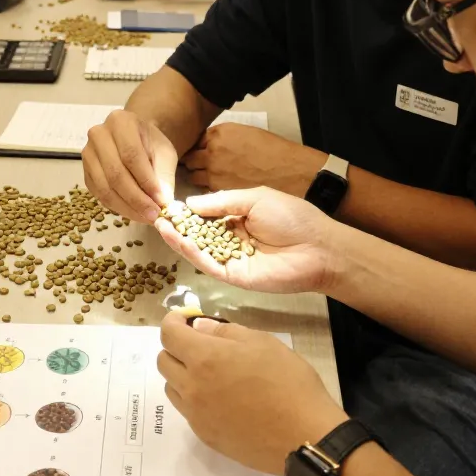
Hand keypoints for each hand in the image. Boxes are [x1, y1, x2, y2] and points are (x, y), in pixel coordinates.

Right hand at [83, 109, 178, 222]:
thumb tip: (163, 202)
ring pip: (105, 188)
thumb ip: (164, 176)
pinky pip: (100, 195)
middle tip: (154, 215)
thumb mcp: (165, 154)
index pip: (131, 155)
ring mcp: (88, 154)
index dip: (146, 181)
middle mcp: (99, 135)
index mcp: (120, 122)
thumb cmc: (151, 144)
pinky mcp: (85, 173)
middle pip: (116, 174)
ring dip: (127, 208)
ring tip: (146, 217)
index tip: (161, 201)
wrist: (135, 140)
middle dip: (137, 199)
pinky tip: (134, 213)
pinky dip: (118, 208)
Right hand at [154, 188, 339, 293]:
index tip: (168, 204)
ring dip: (179, 240)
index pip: (206, 216)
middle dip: (178, 226)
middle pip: (199, 234)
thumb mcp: (255, 198)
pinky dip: (192, 254)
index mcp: (239, 218)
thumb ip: (222, 201)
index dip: (188, 211)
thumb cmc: (293, 218)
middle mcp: (232, 239)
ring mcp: (231, 259)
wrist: (319, 248)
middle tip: (156, 216)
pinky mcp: (234, 276)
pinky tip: (179, 241)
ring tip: (160, 226)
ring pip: (199, 250)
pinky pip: (209, 265)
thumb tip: (190, 203)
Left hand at [158, 313, 346, 475]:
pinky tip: (221, 397)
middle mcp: (192, 387)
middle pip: (163, 361)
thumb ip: (225, 332)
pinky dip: (194, 397)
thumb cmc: (289, 382)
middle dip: (176, 346)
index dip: (174, 320)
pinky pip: (187, 410)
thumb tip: (199, 327)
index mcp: (204, 358)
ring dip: (182, 374)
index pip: (168, 334)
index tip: (186, 318)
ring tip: (211, 372)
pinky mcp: (204, 435)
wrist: (303, 435)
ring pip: (171, 387)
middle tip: (201, 344)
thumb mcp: (263, 343)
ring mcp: (195, 415)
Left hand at [183, 124, 325, 194]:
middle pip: (189, 158)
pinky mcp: (219, 191)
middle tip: (201, 166)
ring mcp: (213, 173)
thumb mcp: (245, 133)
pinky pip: (205, 191)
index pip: (195, 140)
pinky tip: (220, 189)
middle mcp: (211, 152)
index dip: (199, 147)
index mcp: (218, 134)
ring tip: (212, 179)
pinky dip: (209, 191)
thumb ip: (223, 139)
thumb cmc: (272, 150)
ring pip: (193, 176)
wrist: (288, 171)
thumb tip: (209, 145)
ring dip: (199, 177)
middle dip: (194, 162)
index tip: (201, 151)